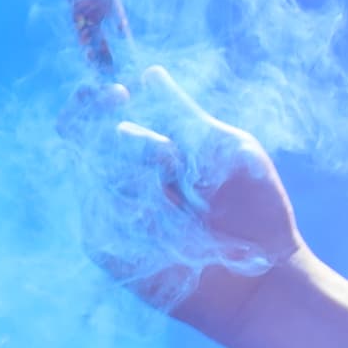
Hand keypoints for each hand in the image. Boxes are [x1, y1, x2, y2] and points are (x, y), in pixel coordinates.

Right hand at [90, 68, 304, 335]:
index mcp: (147, 161)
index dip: (95, 102)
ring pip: (90, 167)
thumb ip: (184, 116)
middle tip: (127, 107)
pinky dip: (131, 193)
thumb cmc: (255, 212)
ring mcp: (110, 217)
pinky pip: (98, 205)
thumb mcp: (225, 150)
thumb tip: (149, 74)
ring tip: (174, 166)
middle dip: (103, 119)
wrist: (266, 274)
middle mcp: (122, 186)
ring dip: (132, 156)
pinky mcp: (106, 248)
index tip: (116, 88)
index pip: (98, 123)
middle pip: (81, 139)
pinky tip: (164, 197)